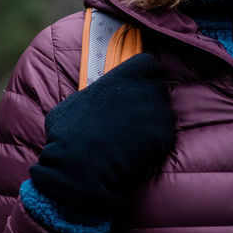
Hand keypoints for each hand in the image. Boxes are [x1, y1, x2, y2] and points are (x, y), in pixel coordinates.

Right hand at [30, 53, 176, 216]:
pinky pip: (164, 136)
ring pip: (163, 113)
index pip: (147, 63)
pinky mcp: (163, 135)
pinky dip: (154, 144)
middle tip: (134, 118)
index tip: (138, 85)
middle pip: (157, 88)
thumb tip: (93, 97)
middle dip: (149, 101)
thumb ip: (94, 93)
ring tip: (133, 139)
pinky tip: (136, 153)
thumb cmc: (68, 136)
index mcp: (122, 76)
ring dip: (153, 123)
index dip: (144, 74)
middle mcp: (143, 89)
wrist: (81, 168)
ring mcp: (156, 111)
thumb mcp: (73, 103)